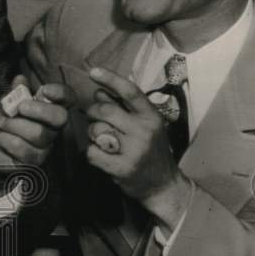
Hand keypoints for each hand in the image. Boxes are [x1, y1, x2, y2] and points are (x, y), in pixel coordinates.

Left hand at [0, 75, 69, 195]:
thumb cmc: (2, 125)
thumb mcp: (5, 104)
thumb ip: (14, 93)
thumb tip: (20, 79)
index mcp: (48, 110)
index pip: (67, 99)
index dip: (60, 93)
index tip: (44, 90)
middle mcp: (52, 128)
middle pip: (60, 117)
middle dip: (39, 109)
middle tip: (20, 108)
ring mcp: (44, 147)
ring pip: (38, 133)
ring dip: (13, 125)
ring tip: (0, 124)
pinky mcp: (33, 162)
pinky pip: (23, 148)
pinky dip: (5, 139)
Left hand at [84, 67, 191, 231]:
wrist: (163, 184)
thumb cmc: (150, 150)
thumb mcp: (146, 125)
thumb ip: (124, 108)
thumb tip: (100, 92)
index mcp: (151, 116)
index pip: (130, 91)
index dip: (110, 79)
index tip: (93, 71)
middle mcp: (144, 131)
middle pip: (105, 110)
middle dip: (93, 112)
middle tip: (95, 118)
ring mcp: (134, 150)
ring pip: (96, 130)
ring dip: (92, 133)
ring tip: (102, 140)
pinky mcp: (122, 168)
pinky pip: (92, 152)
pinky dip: (91, 152)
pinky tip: (101, 155)